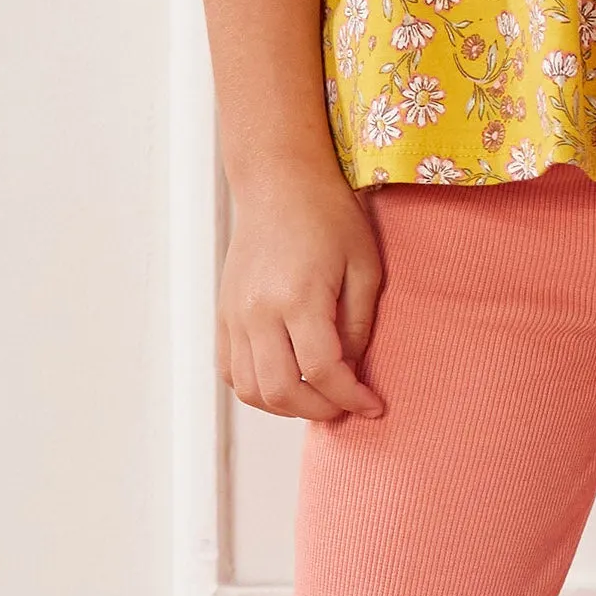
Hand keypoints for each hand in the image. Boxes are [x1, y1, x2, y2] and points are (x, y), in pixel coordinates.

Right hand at [220, 166, 386, 422]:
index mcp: (298, 298)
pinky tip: (288, 383)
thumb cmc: (331, 219)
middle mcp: (258, 312)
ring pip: (249, 389)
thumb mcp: (365, 268)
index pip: (323, 370)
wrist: (279, 184)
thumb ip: (358, 325)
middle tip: (347, 407)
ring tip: (320, 398)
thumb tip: (351, 371)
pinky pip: (230, 370)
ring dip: (286, 406)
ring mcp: (234, 315)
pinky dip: (257, 389)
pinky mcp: (222, 314)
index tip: (374, 406)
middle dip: (320, 410)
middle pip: (281, 390)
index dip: (352, 398)